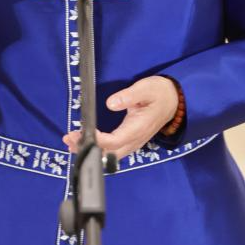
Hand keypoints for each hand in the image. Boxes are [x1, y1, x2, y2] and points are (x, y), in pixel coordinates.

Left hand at [62, 76, 179, 160]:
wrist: (174, 100)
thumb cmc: (159, 93)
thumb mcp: (146, 88)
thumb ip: (129, 96)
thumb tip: (111, 103)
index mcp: (138, 128)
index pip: (115, 141)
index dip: (98, 140)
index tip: (82, 132)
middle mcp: (135, 140)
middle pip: (109, 153)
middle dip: (88, 148)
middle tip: (69, 138)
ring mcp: (133, 143)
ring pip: (110, 156)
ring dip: (91, 151)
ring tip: (71, 142)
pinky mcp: (131, 141)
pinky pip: (113, 152)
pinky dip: (98, 150)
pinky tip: (85, 144)